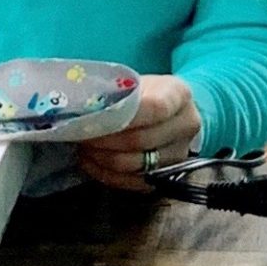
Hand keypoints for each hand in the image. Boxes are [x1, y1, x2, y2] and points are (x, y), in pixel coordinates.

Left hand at [74, 74, 202, 189]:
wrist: (171, 113)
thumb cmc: (147, 94)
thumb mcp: (137, 83)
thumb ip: (117, 94)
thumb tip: (84, 108)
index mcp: (180, 95)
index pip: (155, 108)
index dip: (123, 115)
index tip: (94, 116)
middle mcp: (186, 126)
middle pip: (141, 140)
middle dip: (104, 138)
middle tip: (79, 132)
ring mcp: (178, 155)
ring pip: (133, 165)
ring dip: (101, 157)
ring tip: (84, 145)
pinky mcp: (165, 176)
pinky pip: (131, 182)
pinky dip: (105, 174)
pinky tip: (91, 161)